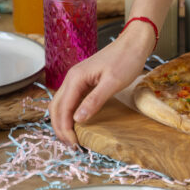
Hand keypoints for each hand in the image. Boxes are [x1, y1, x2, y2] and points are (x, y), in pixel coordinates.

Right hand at [49, 22, 155, 144]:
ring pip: (60, 104)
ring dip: (62, 122)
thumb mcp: (112, 83)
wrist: (133, 43)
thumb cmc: (125, 60)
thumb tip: (77, 120)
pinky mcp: (83, 81)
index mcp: (75, 78)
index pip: (63, 109)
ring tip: (71, 138)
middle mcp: (71, 78)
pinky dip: (68, 114)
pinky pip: (69, 100)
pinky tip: (75, 123)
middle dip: (60, 128)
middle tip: (71, 146)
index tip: (73, 144)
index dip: (65, 128)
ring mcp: (76, 80)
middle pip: (56, 107)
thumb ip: (94, 101)